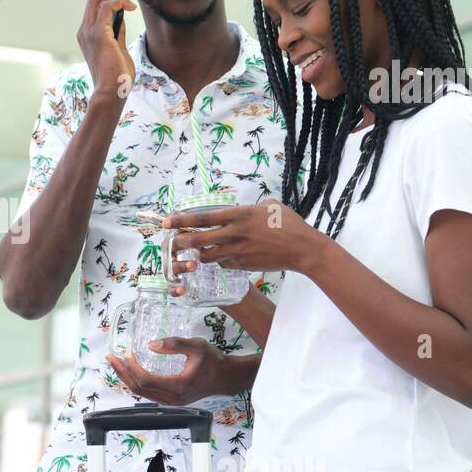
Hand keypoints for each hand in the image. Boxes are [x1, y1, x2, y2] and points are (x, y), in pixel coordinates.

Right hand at [77, 0, 136, 103]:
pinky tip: (130, 5)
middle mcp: (84, 30)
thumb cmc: (117, 76)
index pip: (93, 3)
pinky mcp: (98, 35)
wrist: (112, 93)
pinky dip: (119, 1)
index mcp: (87, 33)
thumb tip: (121, 15)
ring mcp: (89, 32)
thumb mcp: (118, 49)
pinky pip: (106, 8)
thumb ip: (117, 31)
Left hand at [105, 337, 225, 405]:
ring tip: (116, 363)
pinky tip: (130, 371)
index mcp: (178, 386)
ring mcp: (171, 402)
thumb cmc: (214, 361)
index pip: (146, 380)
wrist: (226, 378)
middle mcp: (172, 399)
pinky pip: (148, 393)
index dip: (132, 367)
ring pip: (141, 393)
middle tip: (111, 357)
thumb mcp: (197, 346)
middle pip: (138, 389)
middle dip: (122, 373)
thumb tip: (150, 345)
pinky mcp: (171, 400)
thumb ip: (174, 344)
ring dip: (127, 378)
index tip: (127, 353)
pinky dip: (136, 382)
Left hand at [163, 201, 324, 274]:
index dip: (182, 220)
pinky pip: (224, 263)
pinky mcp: (243, 265)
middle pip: (199, 239)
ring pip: (208, 255)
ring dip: (198, 254)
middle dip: (181, 241)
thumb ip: (252, 208)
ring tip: (194, 252)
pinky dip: (219, 261)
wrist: (304, 249)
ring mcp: (238, 251)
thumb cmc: (290, 224)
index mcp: (239, 215)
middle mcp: (235, 233)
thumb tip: (245, 209)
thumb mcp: (270, 207)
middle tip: (171, 241)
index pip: (203, 217)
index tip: (167, 221)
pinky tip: (221, 257)